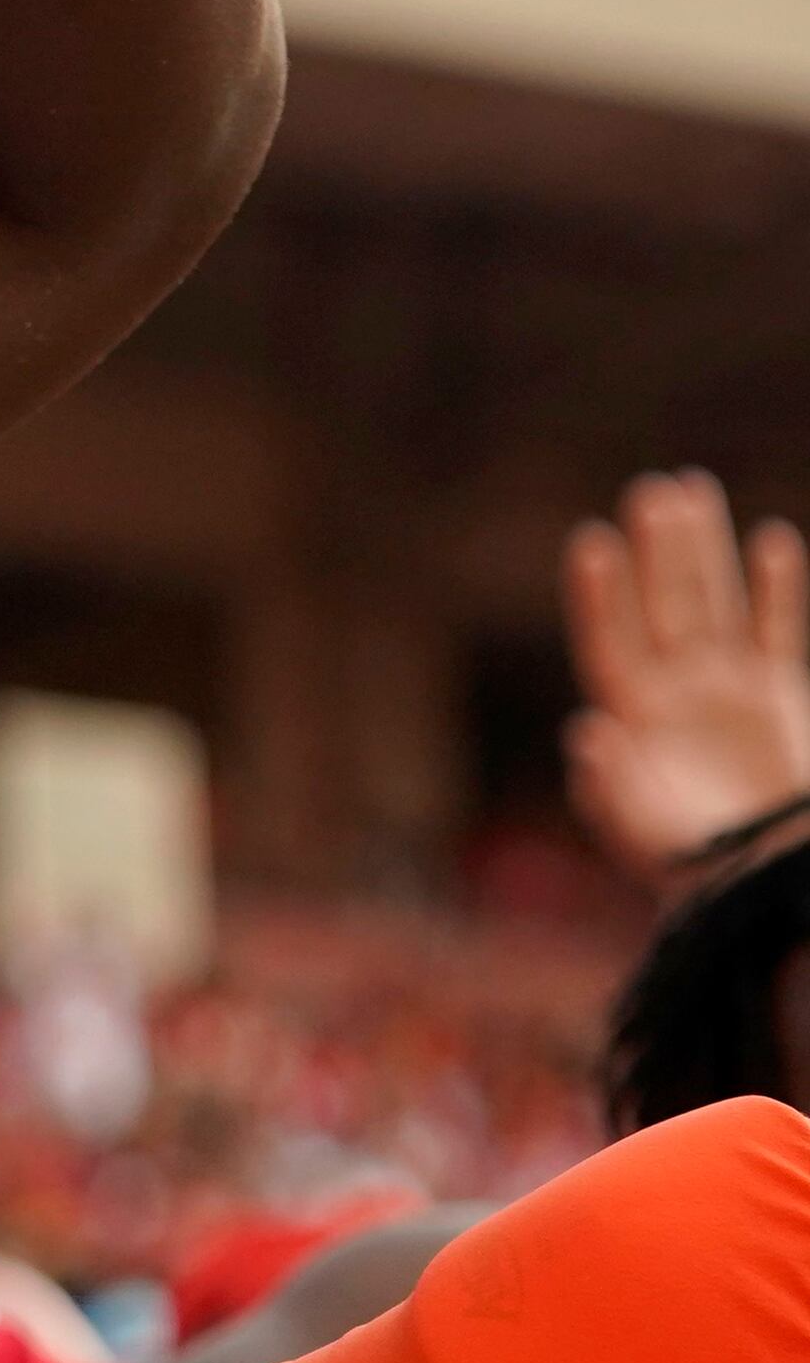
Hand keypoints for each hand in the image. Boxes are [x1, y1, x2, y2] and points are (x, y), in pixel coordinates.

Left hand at [566, 470, 809, 882]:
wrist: (758, 875)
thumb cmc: (689, 860)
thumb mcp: (637, 828)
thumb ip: (607, 783)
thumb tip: (586, 730)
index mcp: (632, 715)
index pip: (608, 640)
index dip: (599, 595)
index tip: (590, 543)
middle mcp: (674, 691)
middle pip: (663, 604)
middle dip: (658, 549)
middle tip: (651, 488)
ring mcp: (726, 687)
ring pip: (714, 601)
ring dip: (704, 549)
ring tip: (690, 487)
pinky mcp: (777, 695)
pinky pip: (776, 629)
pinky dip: (776, 589)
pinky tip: (771, 539)